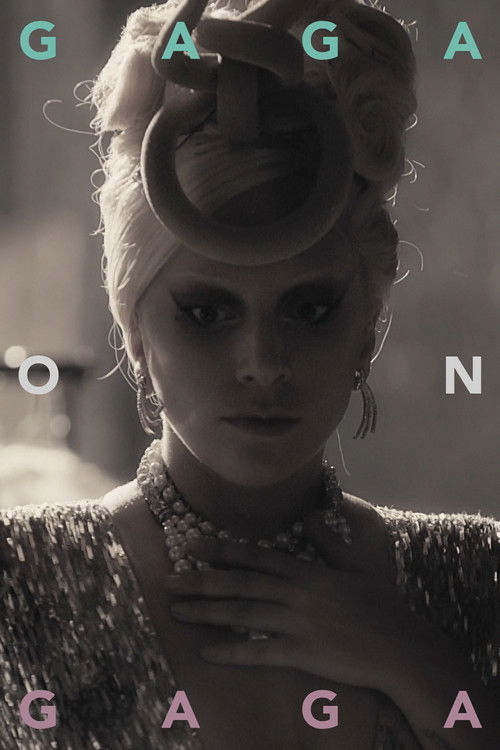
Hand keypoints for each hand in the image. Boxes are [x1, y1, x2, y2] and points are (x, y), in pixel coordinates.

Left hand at [165, 509, 414, 692]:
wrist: (399, 644)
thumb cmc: (379, 603)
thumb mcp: (354, 564)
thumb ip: (327, 540)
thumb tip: (309, 514)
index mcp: (306, 570)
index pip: (255, 557)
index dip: (222, 551)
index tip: (192, 547)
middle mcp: (296, 592)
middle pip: (240, 584)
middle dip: (202, 581)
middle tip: (169, 581)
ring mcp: (297, 622)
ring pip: (243, 614)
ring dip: (207, 612)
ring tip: (177, 611)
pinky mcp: (301, 653)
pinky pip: (260, 652)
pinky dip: (232, 652)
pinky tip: (207, 652)